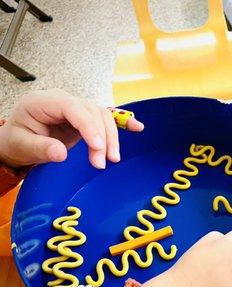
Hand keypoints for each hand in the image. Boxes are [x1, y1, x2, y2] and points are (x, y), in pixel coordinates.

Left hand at [0, 89, 143, 168]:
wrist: (18, 142)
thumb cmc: (17, 141)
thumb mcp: (21, 146)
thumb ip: (40, 148)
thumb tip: (60, 153)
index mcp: (43, 101)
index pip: (72, 107)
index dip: (88, 125)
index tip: (97, 146)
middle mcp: (63, 101)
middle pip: (92, 112)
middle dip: (102, 137)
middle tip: (101, 163)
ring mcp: (76, 108)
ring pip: (102, 115)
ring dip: (112, 137)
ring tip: (112, 159)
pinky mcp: (85, 118)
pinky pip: (106, 117)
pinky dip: (122, 122)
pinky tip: (137, 127)